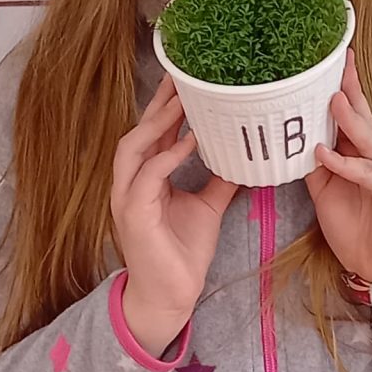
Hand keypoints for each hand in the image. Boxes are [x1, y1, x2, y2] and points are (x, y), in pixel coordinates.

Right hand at [111, 77, 237, 353]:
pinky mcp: (133, 213)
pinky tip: (191, 141)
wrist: (171, 295)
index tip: (187, 81)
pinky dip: (168, 156)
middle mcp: (131, 182)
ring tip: (184, 102)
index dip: (167, 106)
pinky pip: (148, 175)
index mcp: (145, 178)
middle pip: (140, 131)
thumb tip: (244, 157)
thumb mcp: (207, 208)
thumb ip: (219, 180)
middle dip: (160, 103)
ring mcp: (127, 196)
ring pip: (133, 147)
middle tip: (183, 76)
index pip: (153, 133)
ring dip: (158, 123)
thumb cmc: (182, 254)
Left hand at [304, 56, 371, 282]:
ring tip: (331, 102)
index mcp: (368, 153)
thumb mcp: (326, 192)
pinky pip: (368, 173)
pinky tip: (326, 155)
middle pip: (366, 118)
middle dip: (350, 92)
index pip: (357, 114)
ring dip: (350, 121)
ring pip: (370, 140)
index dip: (346, 88)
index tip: (335, 61)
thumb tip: (293, 143)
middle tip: (333, 67)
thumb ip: (315, 166)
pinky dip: (347, 164)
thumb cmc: (358, 228)